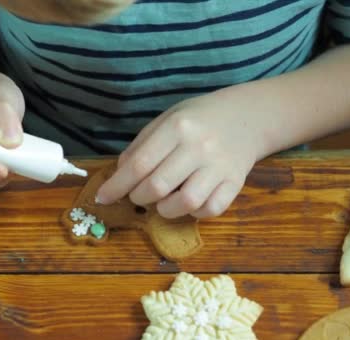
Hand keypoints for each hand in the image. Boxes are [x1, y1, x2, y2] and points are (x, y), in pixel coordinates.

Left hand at [96, 87, 264, 218]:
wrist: (247, 116)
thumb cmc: (199, 118)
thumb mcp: (166, 120)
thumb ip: (142, 145)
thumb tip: (119, 174)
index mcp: (178, 127)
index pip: (139, 164)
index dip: (116, 185)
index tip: (102, 197)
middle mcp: (199, 147)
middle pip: (158, 186)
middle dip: (138, 197)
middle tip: (137, 195)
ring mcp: (220, 166)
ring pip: (186, 202)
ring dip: (164, 210)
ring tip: (161, 201)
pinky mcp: (236, 182)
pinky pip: (211, 209)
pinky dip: (194, 213)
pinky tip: (188, 202)